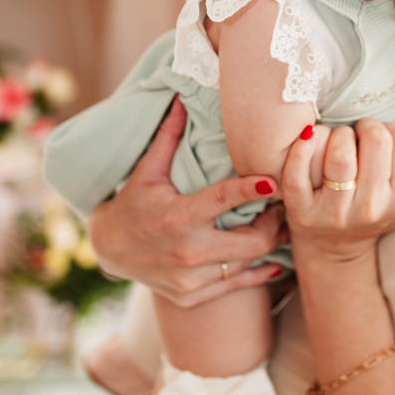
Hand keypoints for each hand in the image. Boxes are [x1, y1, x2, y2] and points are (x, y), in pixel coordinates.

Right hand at [87, 99, 282, 307]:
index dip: (250, 189)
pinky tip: (275, 259)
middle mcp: (188, 252)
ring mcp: (191, 279)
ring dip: (270, 244)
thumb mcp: (147, 172)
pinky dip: (259, 273)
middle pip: (252, 242)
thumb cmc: (132, 205)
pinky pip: (237, 287)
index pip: (223, 200)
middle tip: (285, 205)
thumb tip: (181, 98)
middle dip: (275, 222)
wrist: (108, 251)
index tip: (273, 180)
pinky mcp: (192, 296)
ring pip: (248, 264)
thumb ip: (169, 137)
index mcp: (178, 218)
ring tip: (283, 225)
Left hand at [281, 119, 394, 264]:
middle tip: (357, 136)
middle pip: (376, 140)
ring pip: (340, 154)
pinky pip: (298, 173)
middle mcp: (371, 209)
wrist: (334, 252)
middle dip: (364, 127)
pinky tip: (308, 137)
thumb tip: (380, 124)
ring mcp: (335, 213)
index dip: (388, 128)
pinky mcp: (302, 213)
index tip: (376, 138)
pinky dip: (301, 147)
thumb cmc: (367, 207)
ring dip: (337, 135)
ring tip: (336, 142)